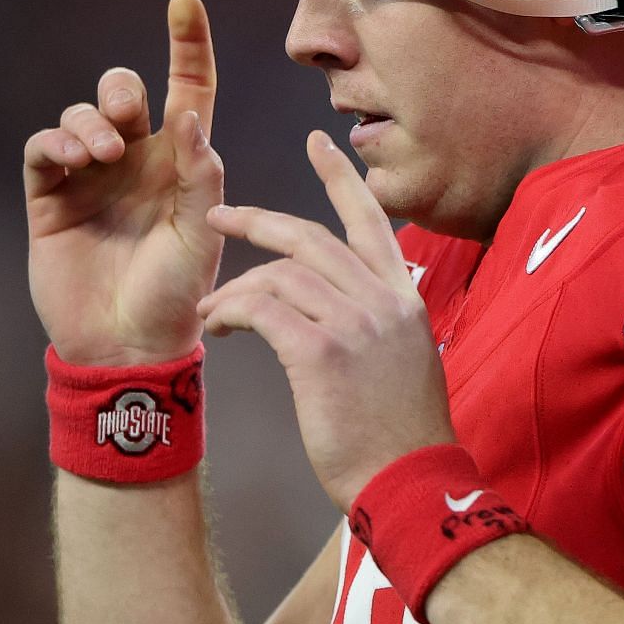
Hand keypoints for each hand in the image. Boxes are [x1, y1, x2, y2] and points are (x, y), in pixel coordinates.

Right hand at [24, 0, 224, 366]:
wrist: (128, 345)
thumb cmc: (177, 293)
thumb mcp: (203, 234)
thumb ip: (202, 175)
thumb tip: (189, 116)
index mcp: (183, 161)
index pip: (189, 88)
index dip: (188, 44)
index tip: (184, 0)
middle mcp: (137, 160)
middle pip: (124, 92)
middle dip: (120, 88)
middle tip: (124, 113)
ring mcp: (91, 176)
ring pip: (81, 114)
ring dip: (89, 120)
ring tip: (101, 152)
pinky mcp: (51, 197)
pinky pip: (44, 147)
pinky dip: (56, 140)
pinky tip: (72, 158)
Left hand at [197, 131, 453, 511]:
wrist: (411, 482)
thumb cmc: (403, 436)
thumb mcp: (407, 364)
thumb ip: (381, 327)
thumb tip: (350, 318)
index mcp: (404, 299)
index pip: (371, 221)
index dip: (341, 179)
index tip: (320, 142)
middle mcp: (382, 300)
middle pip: (311, 236)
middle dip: (258, 221)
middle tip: (220, 217)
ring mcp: (355, 323)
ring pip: (281, 272)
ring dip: (236, 285)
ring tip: (212, 307)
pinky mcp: (322, 352)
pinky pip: (264, 310)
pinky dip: (234, 312)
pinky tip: (220, 328)